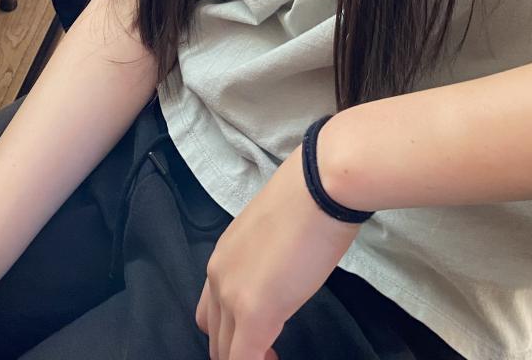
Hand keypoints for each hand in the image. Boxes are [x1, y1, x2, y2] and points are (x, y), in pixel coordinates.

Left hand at [195, 141, 360, 359]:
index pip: (212, 311)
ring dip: (244, 359)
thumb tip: (276, 282)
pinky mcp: (253, 315)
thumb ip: (263, 264)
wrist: (319, 189)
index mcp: (223, 257)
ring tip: (272, 357)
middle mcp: (218, 276)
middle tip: (269, 352)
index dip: (232, 334)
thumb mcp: (274, 237)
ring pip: (223, 352)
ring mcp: (231, 296)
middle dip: (237, 352)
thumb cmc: (307, 204)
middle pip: (214, 335)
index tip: (262, 342)